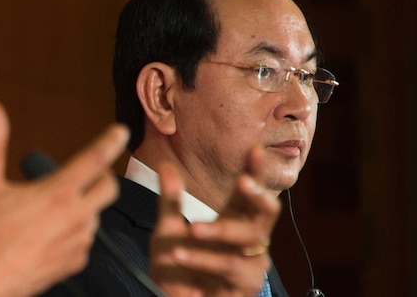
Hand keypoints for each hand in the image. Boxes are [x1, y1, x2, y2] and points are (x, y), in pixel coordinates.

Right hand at [0, 99, 127, 296]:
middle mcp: (75, 216)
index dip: (110, 141)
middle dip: (103, 176)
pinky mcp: (76, 263)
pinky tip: (53, 233)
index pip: (95, 159)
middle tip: (87, 173)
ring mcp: (78, 242)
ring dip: (85, 206)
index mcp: (57, 193)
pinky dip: (75, 232)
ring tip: (57, 208)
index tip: (121, 131)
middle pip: (109, 188)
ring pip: (96, 215)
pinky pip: (86, 241)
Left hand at [150, 147, 280, 296]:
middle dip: (259, 195)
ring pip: (250, 239)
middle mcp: (247, 240)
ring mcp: (250, 262)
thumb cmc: (175, 268)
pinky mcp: (246, 285)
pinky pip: (230, 266)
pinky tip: (181, 254)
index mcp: (232, 220)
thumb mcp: (167, 231)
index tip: (253, 149)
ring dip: (220, 231)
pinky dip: (204, 258)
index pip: (248, 192)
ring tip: (192, 229)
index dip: (254, 171)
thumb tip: (164, 165)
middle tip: (243, 182)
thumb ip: (170, 201)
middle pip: (267, 212)